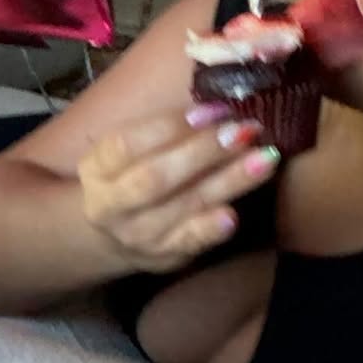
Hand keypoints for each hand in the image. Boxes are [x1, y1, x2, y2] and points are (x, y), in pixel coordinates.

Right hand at [77, 104, 279, 273]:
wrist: (111, 235)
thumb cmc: (129, 175)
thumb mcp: (128, 149)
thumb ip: (162, 130)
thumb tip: (218, 105)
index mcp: (98, 168)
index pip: (128, 144)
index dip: (172, 126)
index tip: (215, 109)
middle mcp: (111, 205)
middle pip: (155, 178)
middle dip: (203, 152)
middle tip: (245, 130)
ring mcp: (137, 235)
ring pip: (183, 206)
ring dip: (228, 181)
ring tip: (264, 159)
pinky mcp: (163, 256)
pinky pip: (189, 242)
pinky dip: (211, 229)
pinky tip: (233, 214)